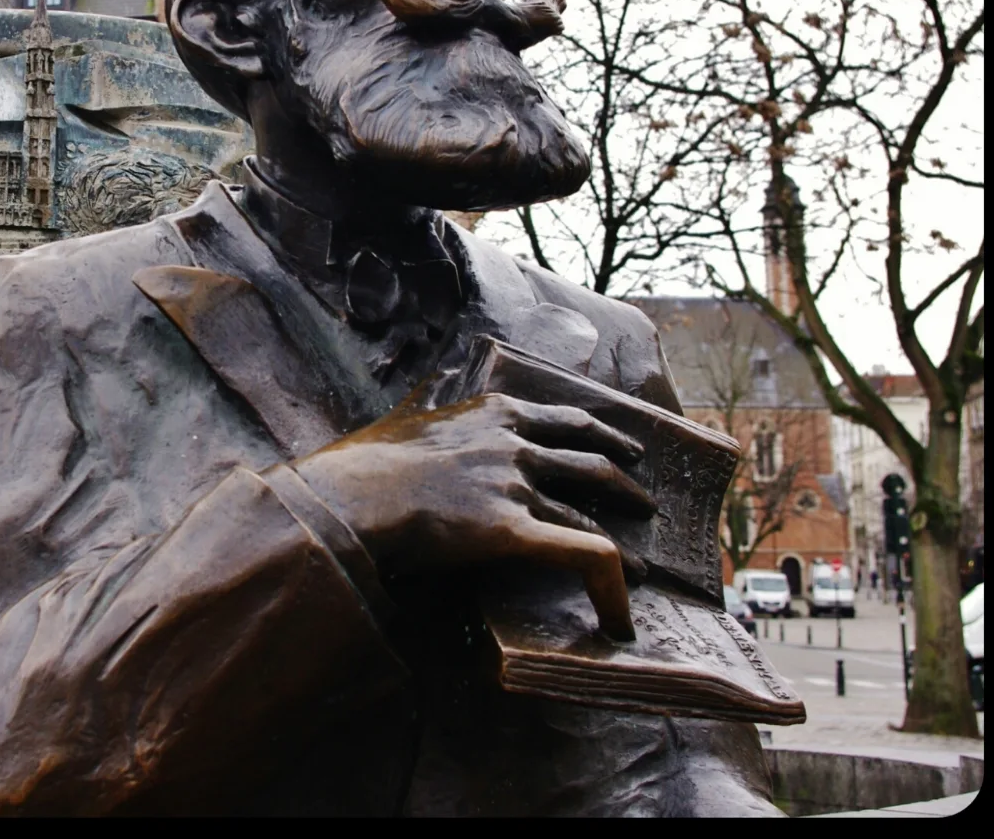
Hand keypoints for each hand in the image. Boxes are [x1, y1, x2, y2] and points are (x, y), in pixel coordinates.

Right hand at [293, 392, 652, 639]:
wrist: (348, 493)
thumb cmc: (364, 460)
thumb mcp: (406, 413)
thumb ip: (433, 397)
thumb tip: (437, 377)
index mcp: (494, 413)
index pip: (568, 420)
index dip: (605, 435)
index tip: (625, 448)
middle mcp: (515, 445)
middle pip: (591, 462)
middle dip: (626, 484)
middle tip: (644, 503)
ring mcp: (516, 486)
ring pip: (592, 512)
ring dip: (626, 543)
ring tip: (645, 569)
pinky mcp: (512, 531)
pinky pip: (584, 556)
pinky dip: (613, 586)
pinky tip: (620, 616)